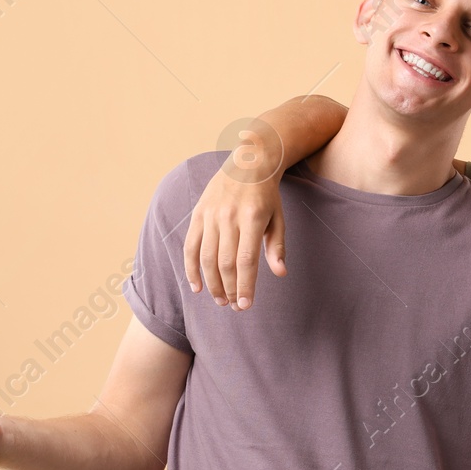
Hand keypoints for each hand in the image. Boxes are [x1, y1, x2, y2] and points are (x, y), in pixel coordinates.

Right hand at [183, 138, 286, 309]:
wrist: (247, 162)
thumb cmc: (266, 196)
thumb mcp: (278, 218)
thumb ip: (277, 246)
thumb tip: (280, 273)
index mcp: (253, 218)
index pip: (247, 260)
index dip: (245, 286)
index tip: (245, 305)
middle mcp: (229, 217)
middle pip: (226, 263)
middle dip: (229, 289)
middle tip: (234, 307)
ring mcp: (211, 215)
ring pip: (207, 257)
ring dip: (212, 283)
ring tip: (220, 300)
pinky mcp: (198, 214)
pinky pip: (190, 246)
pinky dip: (191, 269)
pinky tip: (197, 287)